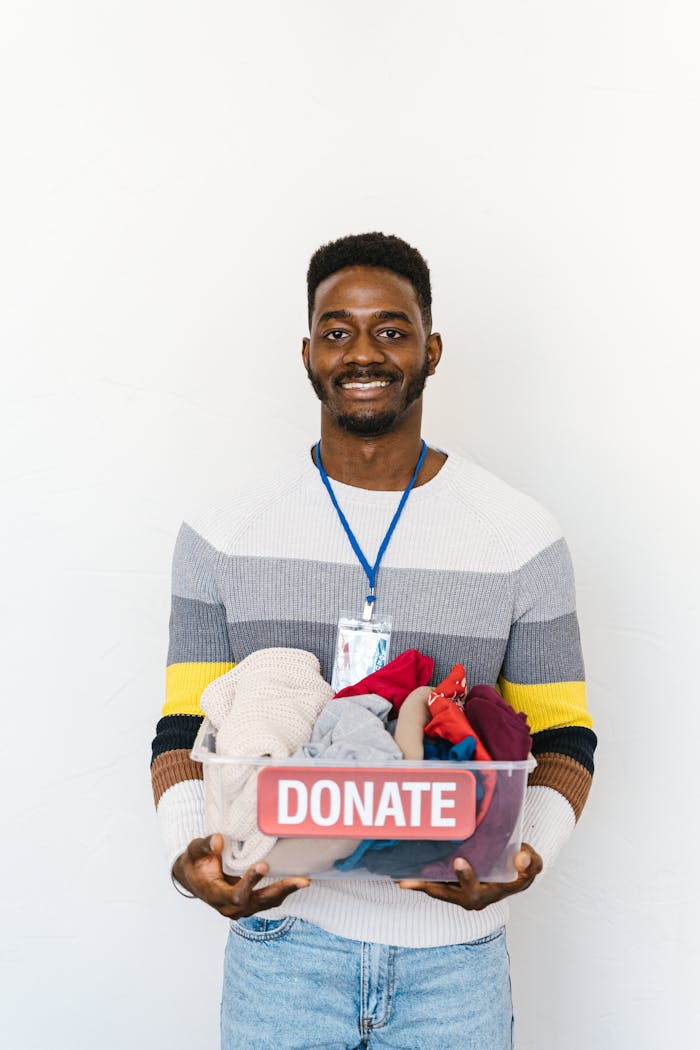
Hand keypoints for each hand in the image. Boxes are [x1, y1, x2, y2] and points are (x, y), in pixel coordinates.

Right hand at [172, 833, 309, 918]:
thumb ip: (205, 846)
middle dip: (281, 890)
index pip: (236, 894)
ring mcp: (241, 908)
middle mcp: (230, 907)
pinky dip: (282, 891)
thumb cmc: (195, 863)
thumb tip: (218, 841)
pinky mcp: (249, 904)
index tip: (263, 865)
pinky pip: (269, 900)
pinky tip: (296, 881)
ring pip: (267, 903)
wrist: (193, 878)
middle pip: (259, 901)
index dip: (250, 882)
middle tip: (301, 880)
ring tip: (304, 880)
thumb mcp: (194, 851)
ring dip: (286, 891)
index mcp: (216, 895)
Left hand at [398, 843, 541, 909]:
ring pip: (436, 890)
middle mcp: (472, 898)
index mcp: (490, 894)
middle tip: (408, 879)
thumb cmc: (522, 866)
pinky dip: (419, 880)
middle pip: (447, 894)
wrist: (515, 870)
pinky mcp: (452, 886)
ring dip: (417, 885)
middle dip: (428, 887)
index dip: (467, 877)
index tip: (459, 860)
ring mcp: (460, 893)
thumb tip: (521, 859)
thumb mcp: (533, 864)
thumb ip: (531, 863)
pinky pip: (434, 884)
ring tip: (398, 878)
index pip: (476, 890)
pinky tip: (400, 872)